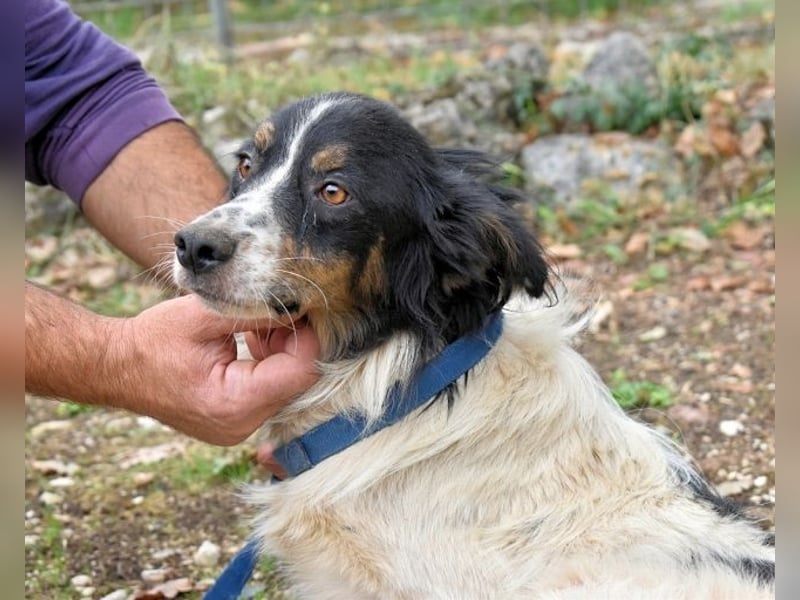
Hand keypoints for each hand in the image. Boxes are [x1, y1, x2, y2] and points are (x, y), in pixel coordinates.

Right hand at [119, 294, 319, 444]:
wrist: (115, 368)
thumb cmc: (152, 341)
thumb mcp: (204, 316)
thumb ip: (254, 311)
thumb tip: (298, 304)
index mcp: (235, 402)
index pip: (301, 371)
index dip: (306, 336)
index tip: (298, 307)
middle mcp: (241, 425)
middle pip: (296, 379)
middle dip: (291, 342)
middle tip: (272, 310)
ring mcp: (238, 428)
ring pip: (285, 384)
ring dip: (278, 351)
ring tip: (252, 325)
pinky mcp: (235, 422)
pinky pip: (268, 391)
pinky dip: (265, 364)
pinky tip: (247, 341)